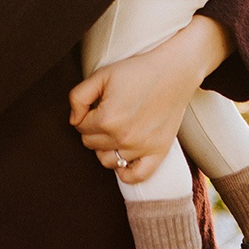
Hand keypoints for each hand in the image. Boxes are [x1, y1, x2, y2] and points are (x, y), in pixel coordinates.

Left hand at [69, 15, 233, 184]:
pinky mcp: (158, 152)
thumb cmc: (137, 71)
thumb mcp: (101, 75)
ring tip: (115, 131)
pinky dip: (126, 172)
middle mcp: (123, 137)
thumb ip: (78, 97)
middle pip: (91, 144)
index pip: (80, 126)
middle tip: (107, 113)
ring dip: (105, 148)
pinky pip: (136, 176)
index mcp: (107, 118)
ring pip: (107, 160)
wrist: (174, 72)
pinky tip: (124, 157)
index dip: (84, 114)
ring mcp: (141, 148)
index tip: (97, 104)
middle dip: (93, 129)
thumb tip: (74, 119)